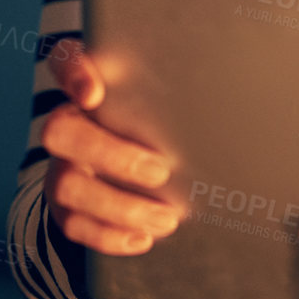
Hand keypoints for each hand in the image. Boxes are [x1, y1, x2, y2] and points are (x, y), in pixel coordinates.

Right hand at [38, 36, 183, 254]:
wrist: (140, 155)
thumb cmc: (163, 115)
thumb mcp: (169, 92)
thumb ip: (182, 83)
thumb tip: (239, 87)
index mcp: (89, 81)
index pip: (65, 60)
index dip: (73, 75)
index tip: (95, 94)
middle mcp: (67, 120)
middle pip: (59, 131)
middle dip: (111, 155)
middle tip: (162, 171)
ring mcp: (61, 164)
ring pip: (65, 185)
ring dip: (120, 207)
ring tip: (168, 218)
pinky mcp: (64, 203)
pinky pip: (72, 224)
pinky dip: (109, 236)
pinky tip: (144, 238)